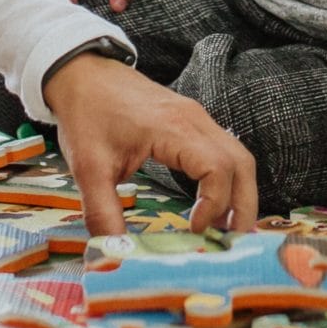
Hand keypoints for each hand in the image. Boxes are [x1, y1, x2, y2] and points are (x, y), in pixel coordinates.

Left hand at [42, 50, 257, 237]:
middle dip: (244, 205)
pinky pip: (224, 150)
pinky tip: (214, 202)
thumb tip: (113, 255)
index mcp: (174, 129)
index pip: (218, 168)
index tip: (194, 230)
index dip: (215, 205)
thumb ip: (102, 213)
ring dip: (240, 192)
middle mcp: (195, 120)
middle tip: (233, 241)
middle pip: (241, 163)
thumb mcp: (88, 168)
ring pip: (238, 155)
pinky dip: (228, 178)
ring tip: (228, 228)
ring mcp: (197, 117)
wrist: (83, 72)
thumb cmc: (87, 114)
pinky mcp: (192, 120)